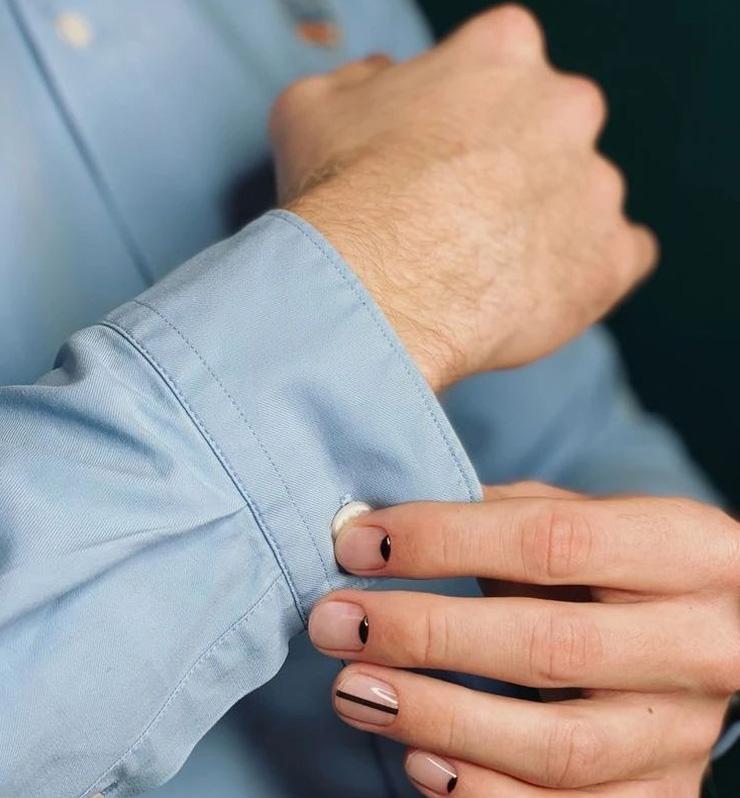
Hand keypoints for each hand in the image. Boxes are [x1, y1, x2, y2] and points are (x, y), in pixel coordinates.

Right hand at [269, 5, 657, 390]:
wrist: (371, 292)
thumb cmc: (339, 197)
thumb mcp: (314, 108)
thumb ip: (362, 80)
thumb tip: (387, 78)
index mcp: (503, 52)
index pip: (503, 62)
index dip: (468, 109)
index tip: (443, 149)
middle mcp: (567, 107)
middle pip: (551, 128)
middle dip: (514, 163)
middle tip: (461, 214)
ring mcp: (596, 187)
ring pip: (582, 197)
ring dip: (546, 223)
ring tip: (485, 268)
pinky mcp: (610, 261)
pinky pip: (618, 259)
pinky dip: (586, 272)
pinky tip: (538, 289)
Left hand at [308, 483, 738, 795]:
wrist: (718, 629)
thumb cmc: (625, 561)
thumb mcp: (584, 516)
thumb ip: (496, 516)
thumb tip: (372, 526)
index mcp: (685, 550)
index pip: (551, 539)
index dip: (444, 540)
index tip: (360, 543)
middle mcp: (701, 645)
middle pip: (549, 647)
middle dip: (425, 635)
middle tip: (335, 622)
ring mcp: (683, 732)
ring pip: (555, 747)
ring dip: (437, 720)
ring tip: (353, 692)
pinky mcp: (665, 794)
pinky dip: (482, 794)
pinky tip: (419, 761)